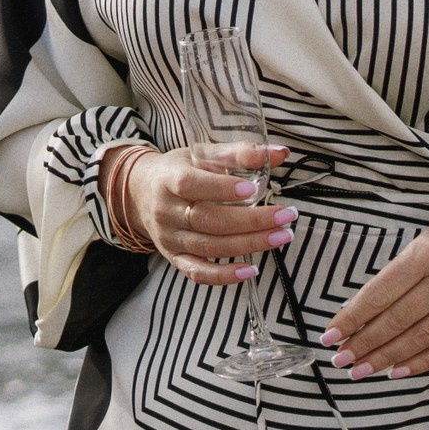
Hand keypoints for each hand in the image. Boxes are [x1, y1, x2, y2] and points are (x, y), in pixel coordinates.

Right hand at [118, 141, 294, 287]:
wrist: (142, 194)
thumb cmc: (179, 170)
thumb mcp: (202, 154)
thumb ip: (240, 153)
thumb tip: (281, 153)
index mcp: (168, 178)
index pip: (191, 184)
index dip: (220, 188)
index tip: (252, 189)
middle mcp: (166, 211)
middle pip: (207, 219)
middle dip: (251, 221)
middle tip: (285, 216)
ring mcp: (170, 238)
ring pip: (209, 246)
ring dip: (249, 244)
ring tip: (281, 236)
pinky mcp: (175, 258)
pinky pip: (198, 272)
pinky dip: (224, 276)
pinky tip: (250, 270)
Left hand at [318, 202, 428, 378]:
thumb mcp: (427, 239)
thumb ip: (399, 272)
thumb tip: (362, 307)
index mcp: (426, 252)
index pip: (380, 292)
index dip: (353, 317)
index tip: (331, 334)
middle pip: (397, 319)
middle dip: (364, 343)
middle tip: (340, 359)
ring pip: (420, 338)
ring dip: (386, 357)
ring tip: (361, 369)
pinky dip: (421, 362)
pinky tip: (398, 370)